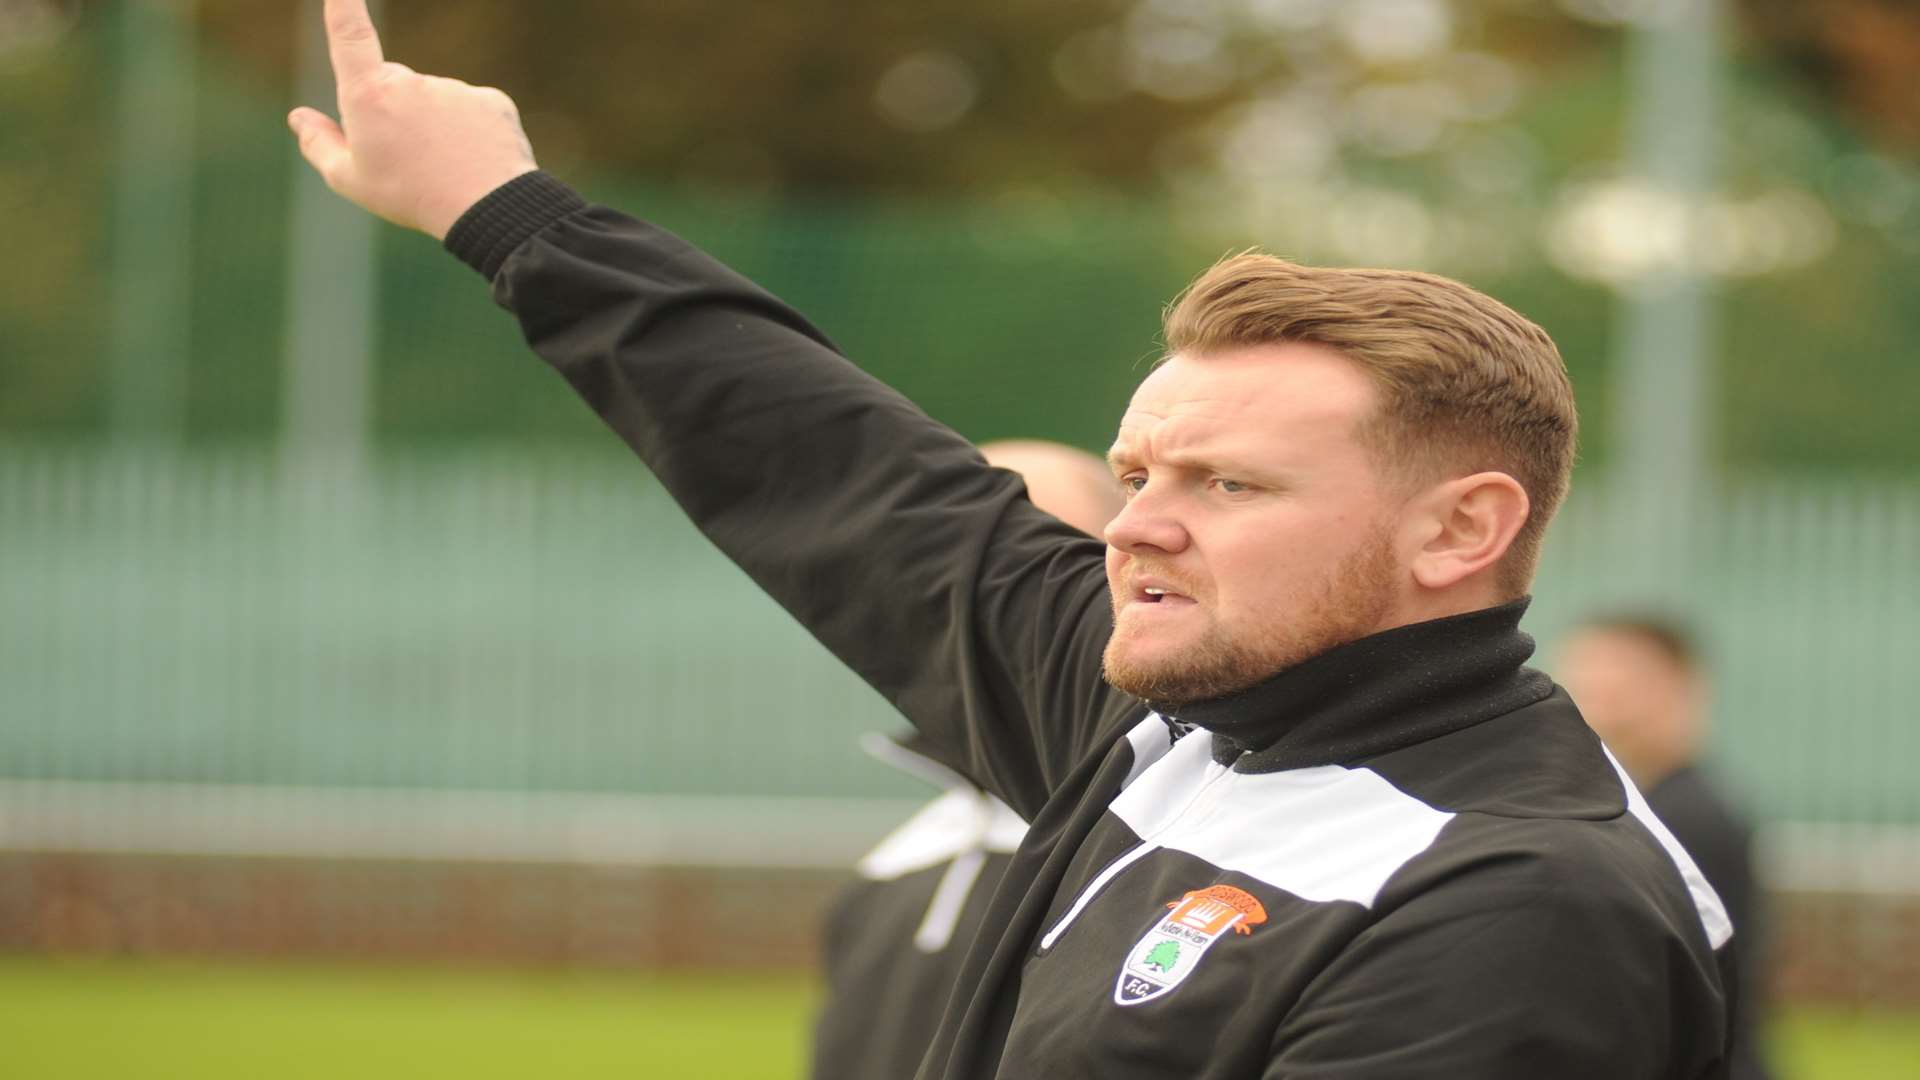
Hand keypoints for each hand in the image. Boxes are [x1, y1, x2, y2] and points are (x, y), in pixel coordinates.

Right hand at [287, 0, 538, 239]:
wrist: (487, 210)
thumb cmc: (412, 197)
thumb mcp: (351, 180)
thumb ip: (320, 145)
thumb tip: (299, 117)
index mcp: (369, 95)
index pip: (350, 36)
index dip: (344, 6)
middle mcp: (411, 82)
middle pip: (393, 86)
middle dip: (394, 112)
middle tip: (407, 159)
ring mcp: (454, 88)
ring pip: (436, 102)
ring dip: (436, 126)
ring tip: (444, 166)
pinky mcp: (490, 99)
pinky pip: (472, 112)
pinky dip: (471, 133)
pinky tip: (473, 161)